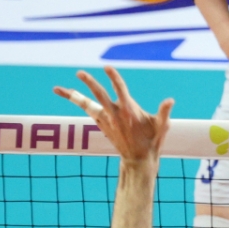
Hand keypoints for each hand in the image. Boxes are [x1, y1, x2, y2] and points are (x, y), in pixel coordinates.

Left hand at [54, 67, 172, 166]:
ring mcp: (106, 120)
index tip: (107, 68)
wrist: (138, 159)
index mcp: (130, 111)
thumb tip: (170, 100)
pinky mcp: (102, 124)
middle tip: (79, 73)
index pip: (120, 90)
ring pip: (87, 104)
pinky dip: (79, 102)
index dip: (114, 78)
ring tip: (58, 88)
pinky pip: (88, 110)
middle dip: (89, 83)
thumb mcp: (162, 126)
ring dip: (73, 95)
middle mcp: (115, 114)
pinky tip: (72, 95)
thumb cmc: (152, 140)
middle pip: (99, 95)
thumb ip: (164, 112)